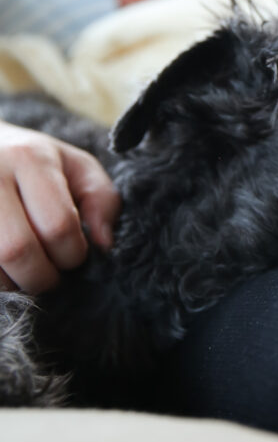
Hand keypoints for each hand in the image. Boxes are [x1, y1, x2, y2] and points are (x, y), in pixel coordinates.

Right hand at [0, 122, 119, 293]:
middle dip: (41, 276)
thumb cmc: (32, 161)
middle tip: (49, 274)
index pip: (58, 225)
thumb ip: (102, 199)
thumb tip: (104, 244)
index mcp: (29, 158)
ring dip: (13, 283)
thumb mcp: (75, 165)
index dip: (73, 254)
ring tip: (23, 271)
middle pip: (18, 249)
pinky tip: (4, 268)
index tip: (73, 255)